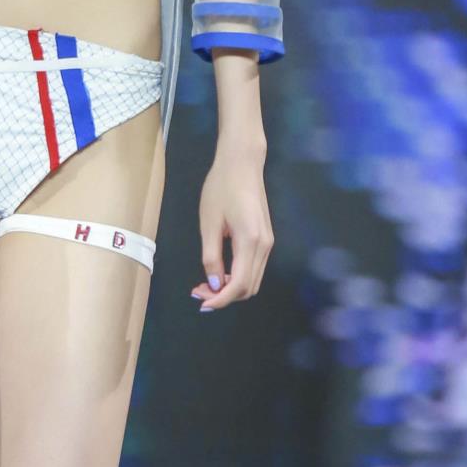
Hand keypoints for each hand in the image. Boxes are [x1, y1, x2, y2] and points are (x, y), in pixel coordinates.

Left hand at [192, 145, 273, 310]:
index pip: (238, 285)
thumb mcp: (209, 223)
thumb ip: (211, 256)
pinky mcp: (266, 238)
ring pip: (252, 280)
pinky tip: (220, 271)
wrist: (242, 163)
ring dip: (231, 288)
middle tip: (198, 291)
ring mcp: (268, 242)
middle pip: (248, 288)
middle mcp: (264, 246)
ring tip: (206, 283)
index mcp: (250, 242)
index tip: (201, 303)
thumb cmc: (221, 187)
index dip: (220, 299)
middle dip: (224, 296)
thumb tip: (214, 284)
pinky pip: (254, 268)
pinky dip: (238, 277)